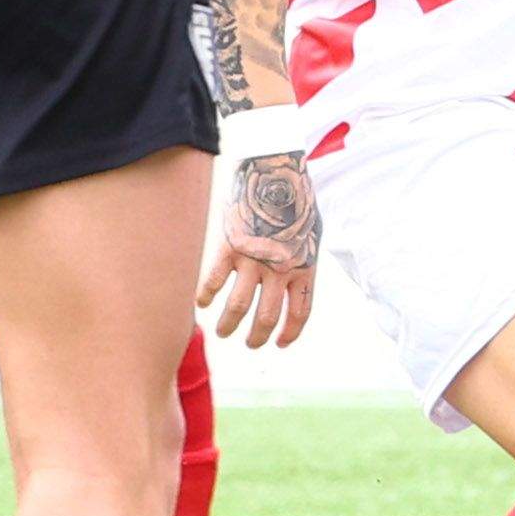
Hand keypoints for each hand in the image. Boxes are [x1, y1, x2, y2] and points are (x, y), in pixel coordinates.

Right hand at [201, 143, 319, 348]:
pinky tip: (202, 304)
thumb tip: (294, 282)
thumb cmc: (297, 202)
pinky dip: (205, 296)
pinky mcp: (230, 247)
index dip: (288, 333)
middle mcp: (280, 268)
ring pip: (238, 306)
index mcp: (305, 267)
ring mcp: (254, 259)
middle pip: (266, 316)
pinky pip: (214, 280)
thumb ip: (302, 261)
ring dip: (228, 324)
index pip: (300, 312)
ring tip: (223, 332)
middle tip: (249, 343)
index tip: (278, 343)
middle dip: (256, 337)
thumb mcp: (312, 234)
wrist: (277, 172)